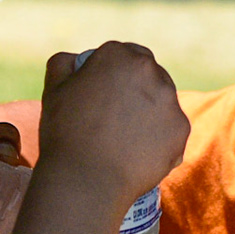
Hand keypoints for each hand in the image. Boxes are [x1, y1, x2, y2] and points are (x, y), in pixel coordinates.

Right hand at [38, 42, 188, 204]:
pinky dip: (158, 138)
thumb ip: (65, 63)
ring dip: (150, 111)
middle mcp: (151, 73)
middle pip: (149, 74)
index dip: (116, 71)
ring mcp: (170, 102)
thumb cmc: (65, 133)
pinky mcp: (181, 131)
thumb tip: (75, 58)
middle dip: (137, 88)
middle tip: (117, 114)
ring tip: (125, 136)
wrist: (86, 180)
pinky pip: (170, 129)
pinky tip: (137, 152)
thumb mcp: (53, 89)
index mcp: (119, 56)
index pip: (126, 53)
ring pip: (163, 101)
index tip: (108, 90)